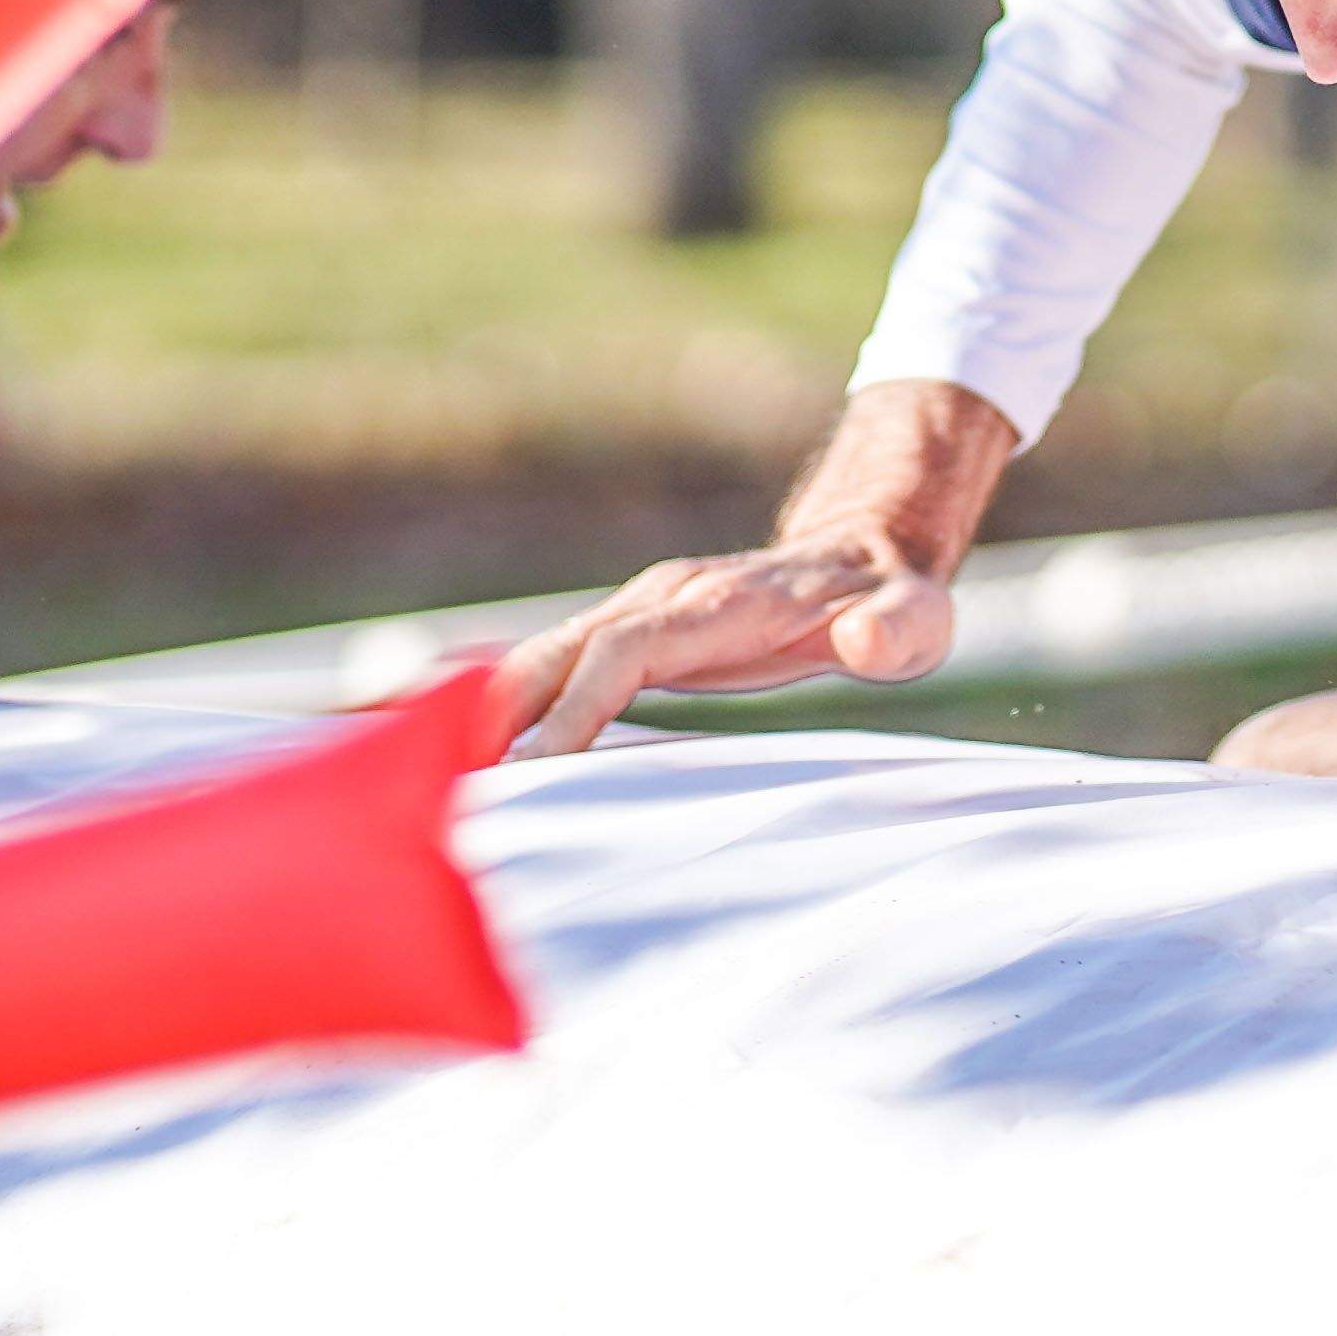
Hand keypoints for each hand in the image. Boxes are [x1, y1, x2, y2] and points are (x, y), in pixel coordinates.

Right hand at [485, 531, 959, 756]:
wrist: (869, 554)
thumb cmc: (891, 603)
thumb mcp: (916, 618)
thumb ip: (900, 630)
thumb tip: (872, 638)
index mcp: (719, 601)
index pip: (629, 649)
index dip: (581, 702)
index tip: (537, 764)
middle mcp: (664, 599)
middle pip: (562, 650)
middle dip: (498, 709)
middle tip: (440, 781)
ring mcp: (641, 612)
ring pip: (543, 659)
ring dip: (483, 712)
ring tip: (420, 776)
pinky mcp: (631, 635)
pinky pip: (552, 670)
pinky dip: (500, 707)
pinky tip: (455, 752)